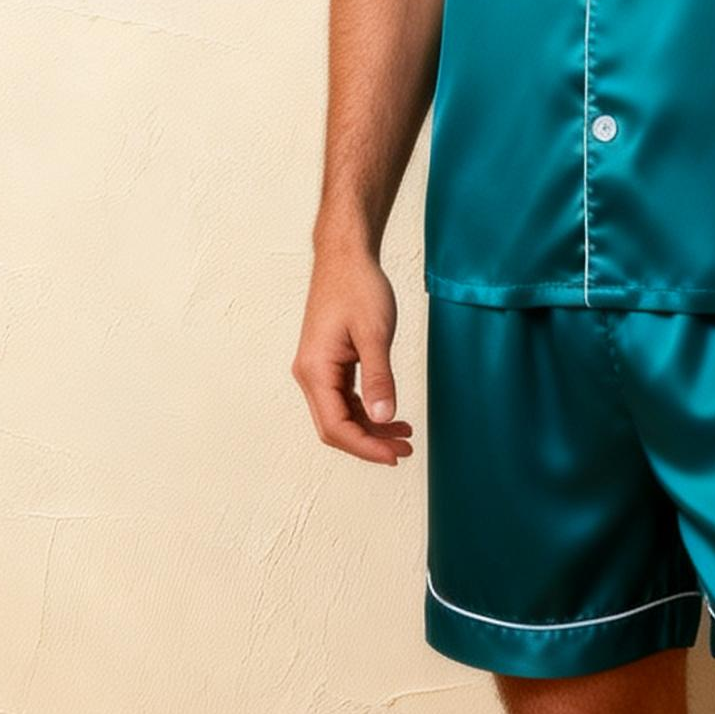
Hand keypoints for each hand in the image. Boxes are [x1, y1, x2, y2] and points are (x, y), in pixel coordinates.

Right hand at [291, 245, 414, 465]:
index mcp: (315, 370)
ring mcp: (318, 369)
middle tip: (404, 452)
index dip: (365, 446)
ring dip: (370, 429)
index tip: (394, 456)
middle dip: (369, 444)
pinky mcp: (329, 363)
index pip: (335, 426)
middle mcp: (310, 374)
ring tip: (404, 437)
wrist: (346, 257)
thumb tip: (384, 417)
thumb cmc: (358, 287)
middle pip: (335, 427)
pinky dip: (366, 411)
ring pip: (340, 415)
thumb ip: (379, 378)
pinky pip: (344, 399)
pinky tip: (391, 415)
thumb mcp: (374, 334)